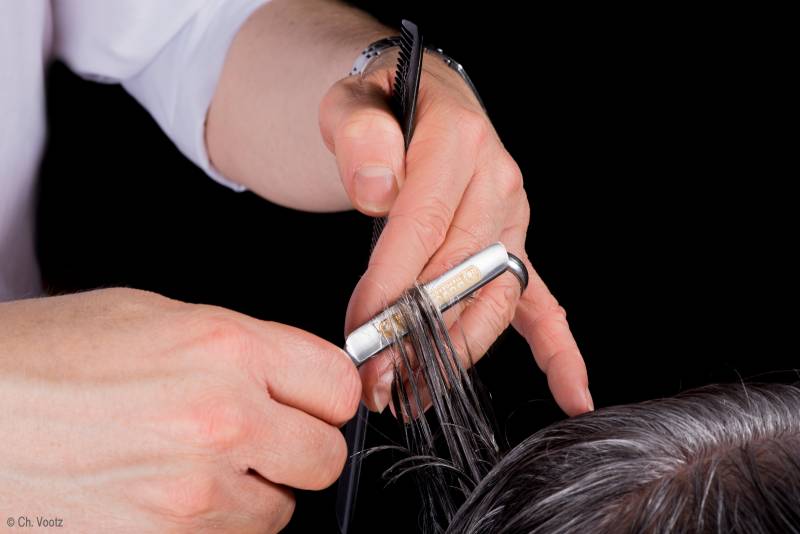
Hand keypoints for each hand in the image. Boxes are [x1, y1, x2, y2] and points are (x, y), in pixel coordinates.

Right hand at [0, 289, 360, 532]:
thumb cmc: (49, 357)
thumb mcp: (156, 316)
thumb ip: (242, 346)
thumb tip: (291, 374)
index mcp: (227, 348)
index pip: (339, 385)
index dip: (326, 394)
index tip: (310, 398)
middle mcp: (220, 420)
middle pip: (326, 458)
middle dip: (302, 448)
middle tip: (264, 435)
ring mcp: (193, 492)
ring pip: (279, 512)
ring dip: (254, 492)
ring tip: (197, 462)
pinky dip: (214, 523)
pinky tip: (170, 491)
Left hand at [319, 51, 590, 415]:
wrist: (423, 103)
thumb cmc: (385, 108)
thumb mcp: (354, 105)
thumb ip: (360, 139)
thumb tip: (377, 190)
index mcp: (459, 143)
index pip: (423, 225)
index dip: (391, 285)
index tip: (361, 330)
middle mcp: (497, 183)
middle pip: (460, 272)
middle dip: (416, 333)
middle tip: (377, 379)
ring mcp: (512, 219)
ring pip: (494, 298)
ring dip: (458, 351)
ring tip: (417, 394)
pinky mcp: (514, 245)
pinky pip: (543, 302)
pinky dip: (558, 349)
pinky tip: (572, 392)